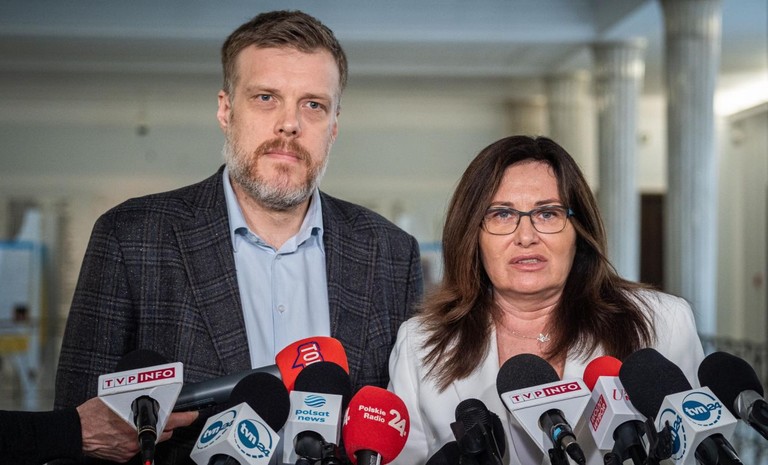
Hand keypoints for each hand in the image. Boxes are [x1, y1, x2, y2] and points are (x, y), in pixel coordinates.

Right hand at [76, 398, 198, 461]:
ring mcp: (131, 449)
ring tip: (136, 422)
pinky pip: (136, 447)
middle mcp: (138, 437)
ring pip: (151, 440)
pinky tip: (123, 432)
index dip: (186, 417)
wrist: (75, 432)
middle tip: (164, 416)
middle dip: (167, 424)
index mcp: (141, 422)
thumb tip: (148, 390)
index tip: (194, 415)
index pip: (173, 420)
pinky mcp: (123, 457)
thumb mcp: (120, 396)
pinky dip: (134, 439)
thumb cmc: (93, 414)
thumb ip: (137, 396)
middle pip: (164, 432)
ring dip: (149, 431)